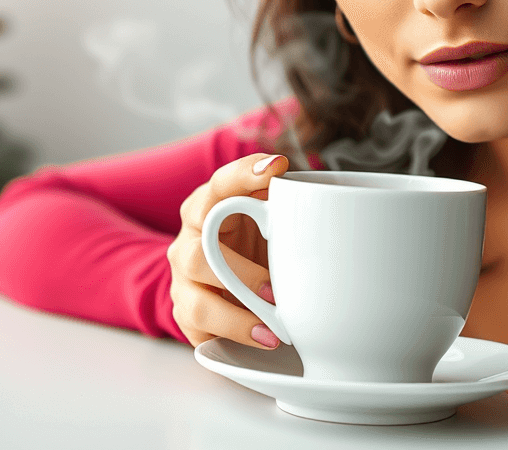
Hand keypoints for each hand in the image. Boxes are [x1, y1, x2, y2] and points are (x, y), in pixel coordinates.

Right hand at [167, 152, 287, 348]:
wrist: (222, 277)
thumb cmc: (251, 238)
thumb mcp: (266, 215)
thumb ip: (283, 203)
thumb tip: (324, 198)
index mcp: (208, 206)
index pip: (221, 184)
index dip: (245, 174)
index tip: (277, 167)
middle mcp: (189, 240)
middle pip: (200, 252)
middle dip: (241, 274)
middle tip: (276, 291)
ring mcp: (183, 278)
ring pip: (197, 301)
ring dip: (237, 316)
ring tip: (274, 330)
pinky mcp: (185, 310)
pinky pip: (199, 326)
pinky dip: (234, 335)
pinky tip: (263, 340)